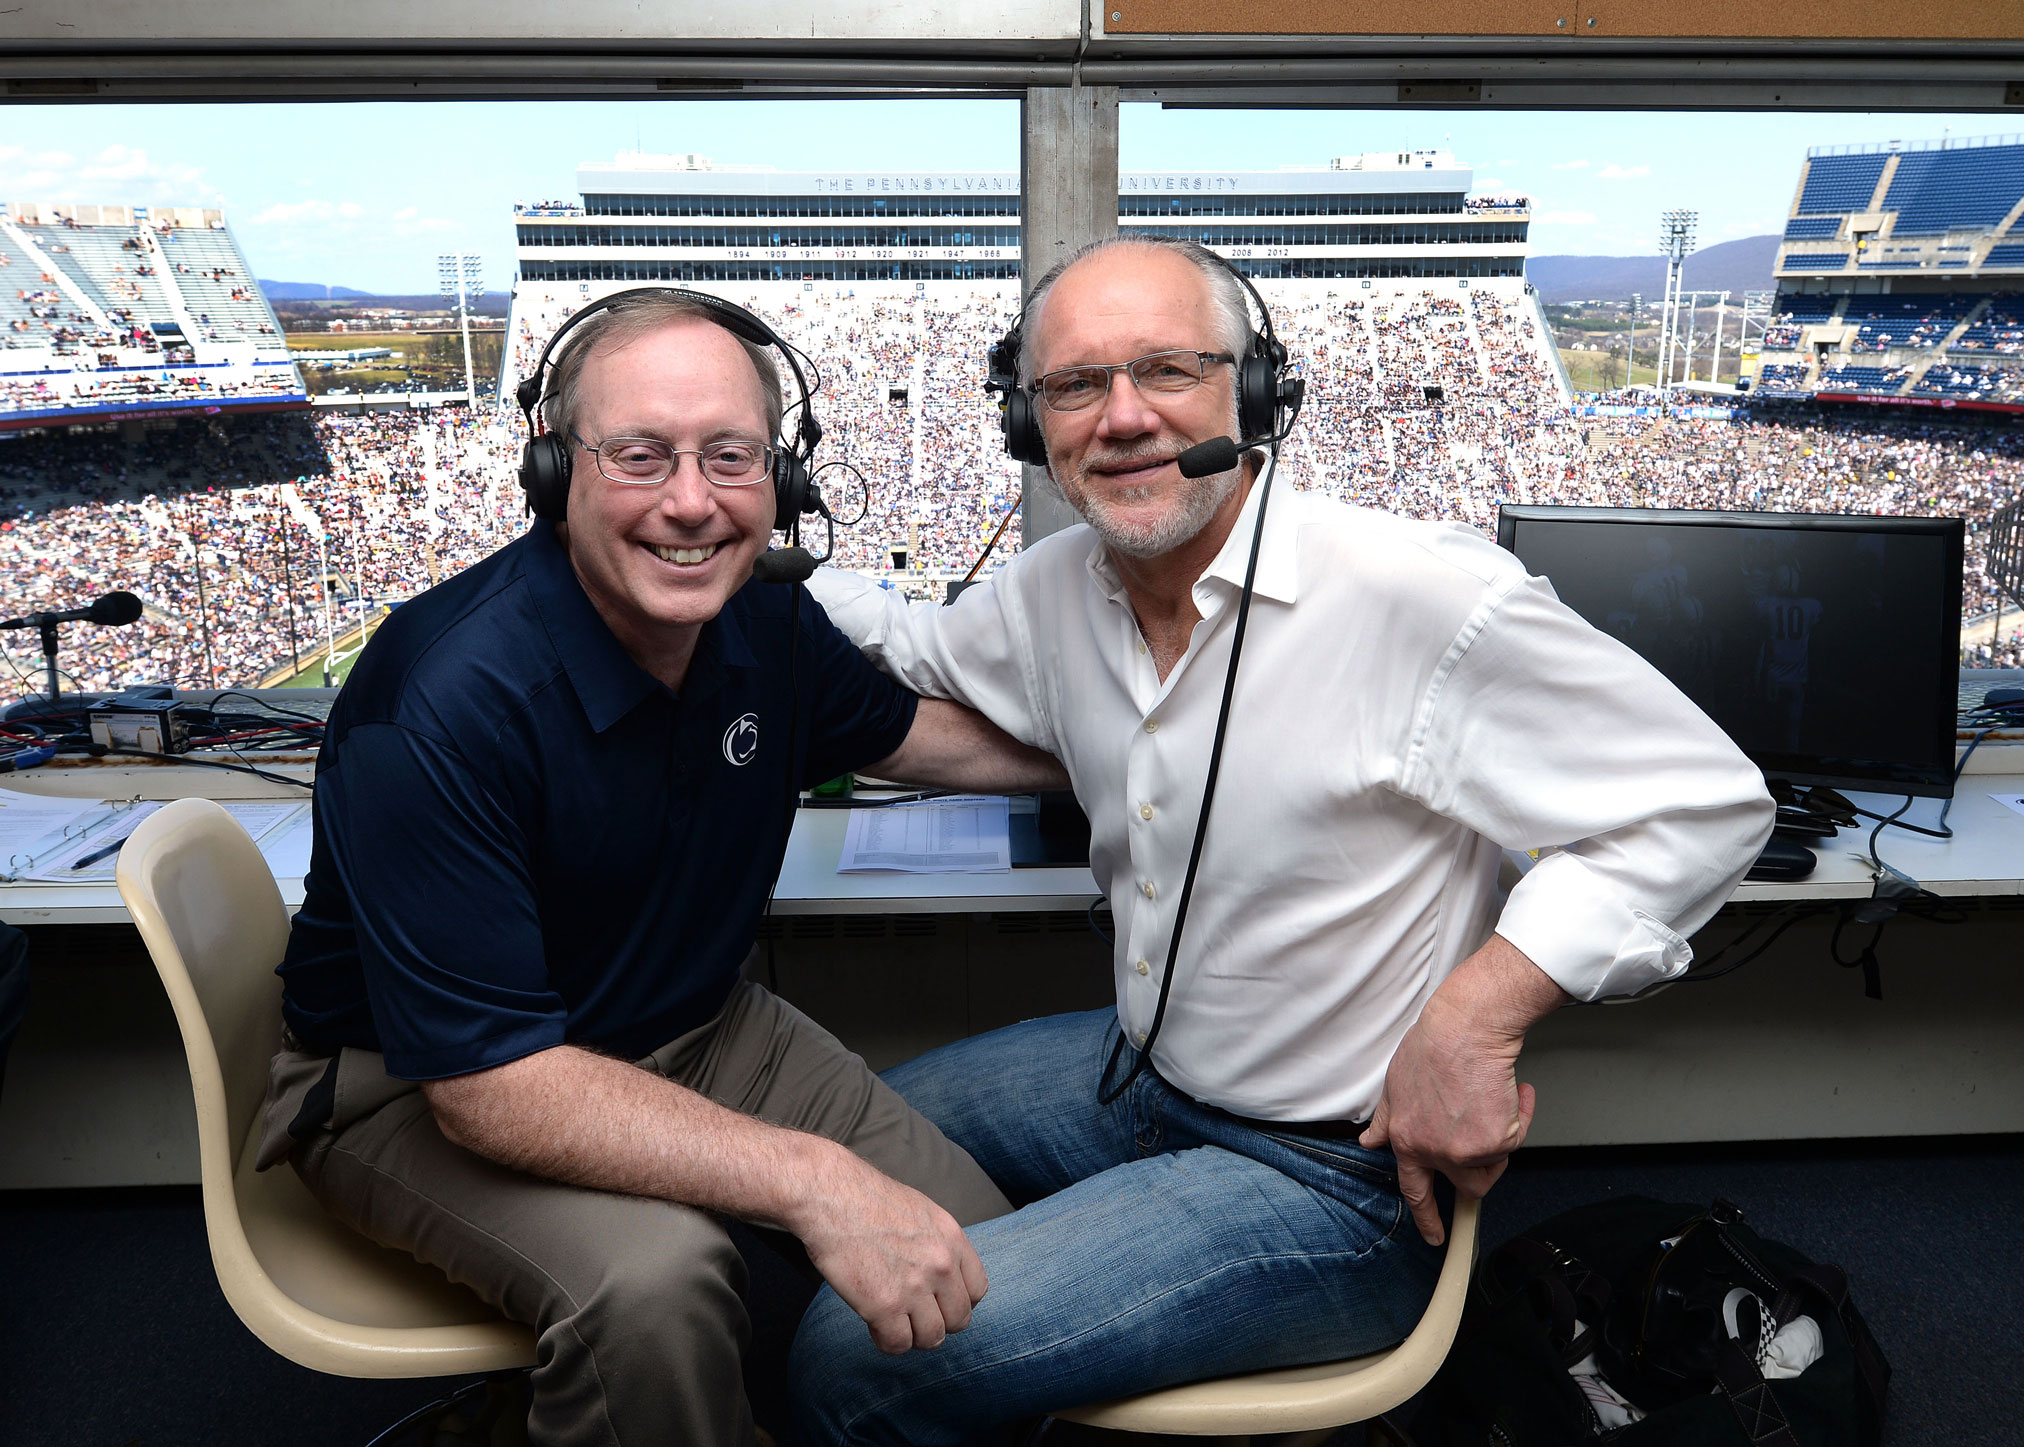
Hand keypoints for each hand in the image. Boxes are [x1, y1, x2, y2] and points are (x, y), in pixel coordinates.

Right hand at [791, 1141, 989, 1354]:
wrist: (831, 1196)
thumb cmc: (867, 1199)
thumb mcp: (920, 1212)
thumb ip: (937, 1244)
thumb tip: (941, 1274)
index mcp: (952, 1239)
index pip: (978, 1289)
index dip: (958, 1301)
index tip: (940, 1303)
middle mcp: (941, 1264)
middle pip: (959, 1319)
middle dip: (937, 1322)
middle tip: (914, 1316)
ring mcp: (915, 1287)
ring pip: (932, 1338)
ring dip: (913, 1336)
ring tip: (894, 1322)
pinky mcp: (884, 1306)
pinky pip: (898, 1344)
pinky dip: (887, 1342)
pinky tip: (875, 1325)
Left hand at [1360, 935, 1564, 1245]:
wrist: (1463, 1029)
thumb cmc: (1432, 1047)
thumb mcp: (1394, 1086)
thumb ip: (1386, 1120)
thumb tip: (1370, 1141)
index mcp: (1405, 1139)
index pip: (1413, 1189)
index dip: (1426, 1217)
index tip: (1434, 1236)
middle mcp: (1432, 1151)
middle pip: (1469, 1186)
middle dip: (1484, 1171)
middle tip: (1492, 1148)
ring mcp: (1463, 1151)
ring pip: (1495, 1164)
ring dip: (1501, 1138)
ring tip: (1492, 1101)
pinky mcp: (1494, 1142)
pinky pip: (1517, 1139)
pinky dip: (1521, 1114)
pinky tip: (1511, 1091)